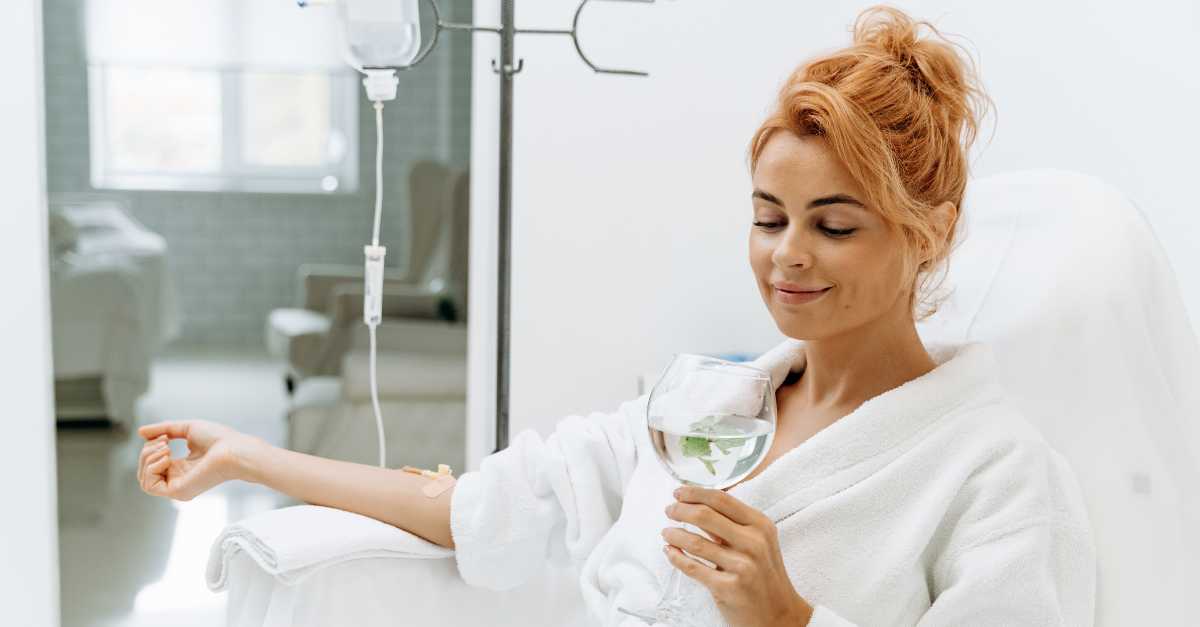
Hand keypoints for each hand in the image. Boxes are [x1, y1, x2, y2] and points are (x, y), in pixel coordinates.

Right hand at [136, 420, 260, 500]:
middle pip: (144, 471)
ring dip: (148, 459)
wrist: (234, 449)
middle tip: (164, 441)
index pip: (151, 464)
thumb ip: (163, 429)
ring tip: (166, 448)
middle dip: (146, 452)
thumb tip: (140, 432)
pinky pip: (149, 486)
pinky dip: (152, 468)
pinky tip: (167, 457)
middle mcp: (178, 479)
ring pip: (143, 479)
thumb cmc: (219, 438)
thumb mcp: (186, 428)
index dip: (150, 448)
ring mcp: (178, 487)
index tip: (165, 436)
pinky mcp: (178, 492)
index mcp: (181, 467)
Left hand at [663, 486, 813, 625]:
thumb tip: (699, 504)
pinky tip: (670, 552)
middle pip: (705, 516)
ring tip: (666, 532)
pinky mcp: (729, 588)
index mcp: (761, 525)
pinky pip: (693, 568)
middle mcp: (754, 543)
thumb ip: (733, 524)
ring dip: (674, 534)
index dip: (695, 493)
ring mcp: (742, 566)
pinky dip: (676, 557)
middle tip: (669, 510)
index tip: (679, 492)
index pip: (722, 499)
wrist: (779, 615)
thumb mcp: (759, 542)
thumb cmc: (764, 575)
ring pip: (695, 542)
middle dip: (680, 510)